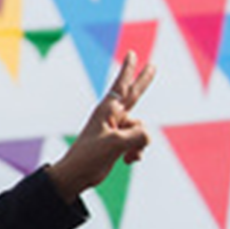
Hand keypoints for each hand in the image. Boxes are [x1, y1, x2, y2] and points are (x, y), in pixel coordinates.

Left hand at [46, 51, 154, 202]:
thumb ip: (139, 135)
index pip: (122, 85)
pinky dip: (137, 152)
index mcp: (108, 110)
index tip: (131, 53)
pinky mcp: (118, 141)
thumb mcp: (117, 144)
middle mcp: (112, 115)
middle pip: (134, 95)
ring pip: (141, 130)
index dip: (129, 70)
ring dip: (138, 145)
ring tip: (125, 156)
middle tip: (152, 66)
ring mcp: (115, 128)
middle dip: (143, 81)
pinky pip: (138, 142)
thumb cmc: (90, 156)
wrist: (77, 175)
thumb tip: (147, 135)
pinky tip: (128, 161)